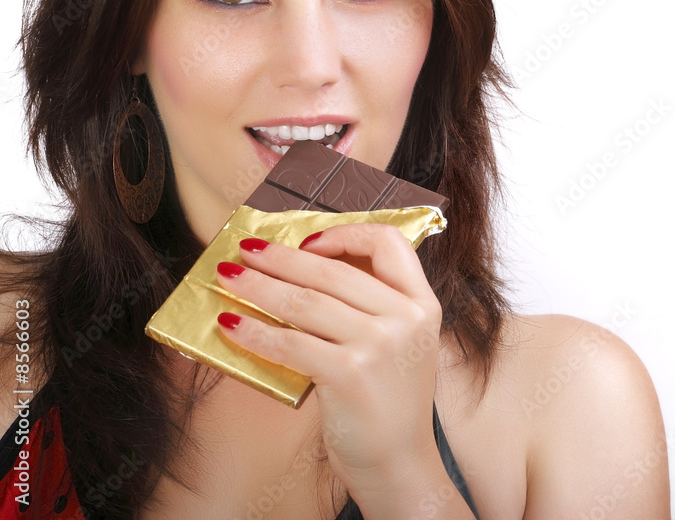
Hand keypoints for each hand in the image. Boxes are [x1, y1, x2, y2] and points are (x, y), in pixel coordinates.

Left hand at [214, 223, 443, 493]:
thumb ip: (370, 310)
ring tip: (229, 280)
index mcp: (422, 304)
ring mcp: (380, 344)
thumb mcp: (401, 345)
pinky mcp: (350, 373)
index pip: (389, 242)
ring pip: (305, 301)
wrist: (400, 463)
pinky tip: (231, 325)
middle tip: (245, 250)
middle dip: (280, 257)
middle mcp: (406, 318)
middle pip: (333, 270)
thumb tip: (302, 276)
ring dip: (258, 287)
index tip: (308, 242)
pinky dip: (254, 331)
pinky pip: (290, 341)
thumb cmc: (390, 404)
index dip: (345, 234)